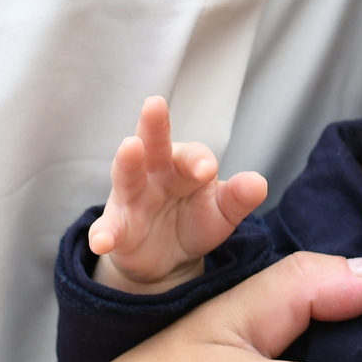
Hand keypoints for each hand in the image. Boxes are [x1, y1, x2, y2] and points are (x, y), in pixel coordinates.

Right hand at [89, 96, 268, 291]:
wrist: (168, 258)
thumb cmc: (196, 221)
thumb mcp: (222, 212)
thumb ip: (238, 197)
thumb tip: (259, 183)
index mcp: (183, 165)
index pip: (192, 154)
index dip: (199, 160)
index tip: (208, 170)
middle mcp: (155, 173)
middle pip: (153, 144)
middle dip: (154, 125)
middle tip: (155, 104)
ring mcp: (132, 198)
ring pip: (127, 176)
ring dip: (127, 161)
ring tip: (129, 147)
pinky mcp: (117, 228)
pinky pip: (108, 228)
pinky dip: (102, 234)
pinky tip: (101, 241)